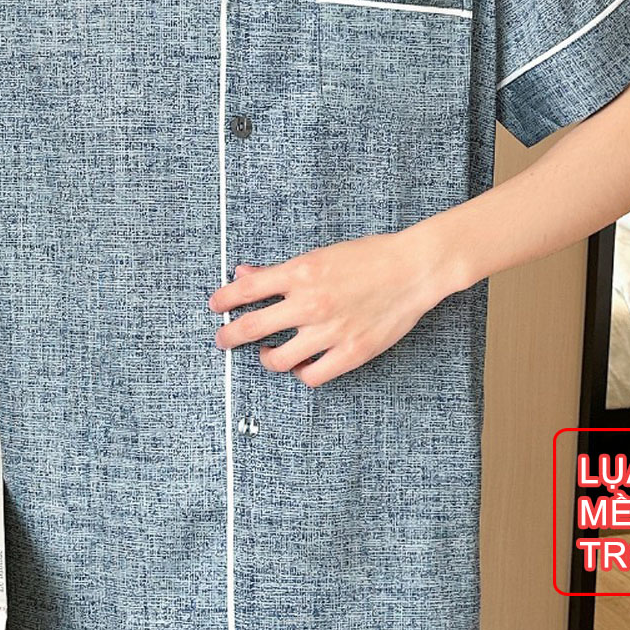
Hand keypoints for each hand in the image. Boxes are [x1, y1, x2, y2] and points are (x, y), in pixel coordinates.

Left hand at [207, 230, 448, 386]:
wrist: (413, 269)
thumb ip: (280, 270)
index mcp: (301, 272)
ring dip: (265, 358)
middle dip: (229, 337)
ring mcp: (330, 331)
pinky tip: (301, 364)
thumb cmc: (370, 257)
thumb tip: (244, 273)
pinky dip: (300, 373)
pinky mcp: (350, 352)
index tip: (216, 307)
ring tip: (268, 354)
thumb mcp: (322, 254)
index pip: (246, 289)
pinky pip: (311, 375)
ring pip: (278, 359)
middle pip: (251, 327)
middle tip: (223, 341)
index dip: (224, 300)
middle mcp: (310, 302)